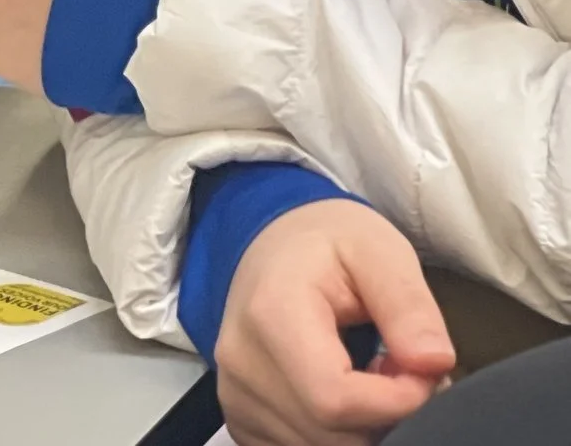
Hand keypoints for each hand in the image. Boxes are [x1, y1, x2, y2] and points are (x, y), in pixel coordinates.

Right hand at [216, 199, 453, 445]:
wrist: (274, 245)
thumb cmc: (329, 244)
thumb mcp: (380, 251)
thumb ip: (409, 305)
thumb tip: (435, 364)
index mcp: (270, 314)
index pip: (335, 398)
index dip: (397, 401)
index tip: (425, 370)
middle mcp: (241, 362)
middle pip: (332, 433)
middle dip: (387, 416)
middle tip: (402, 371)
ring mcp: (236, 395)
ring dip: (365, 429)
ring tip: (374, 379)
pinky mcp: (240, 418)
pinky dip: (338, 437)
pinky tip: (347, 399)